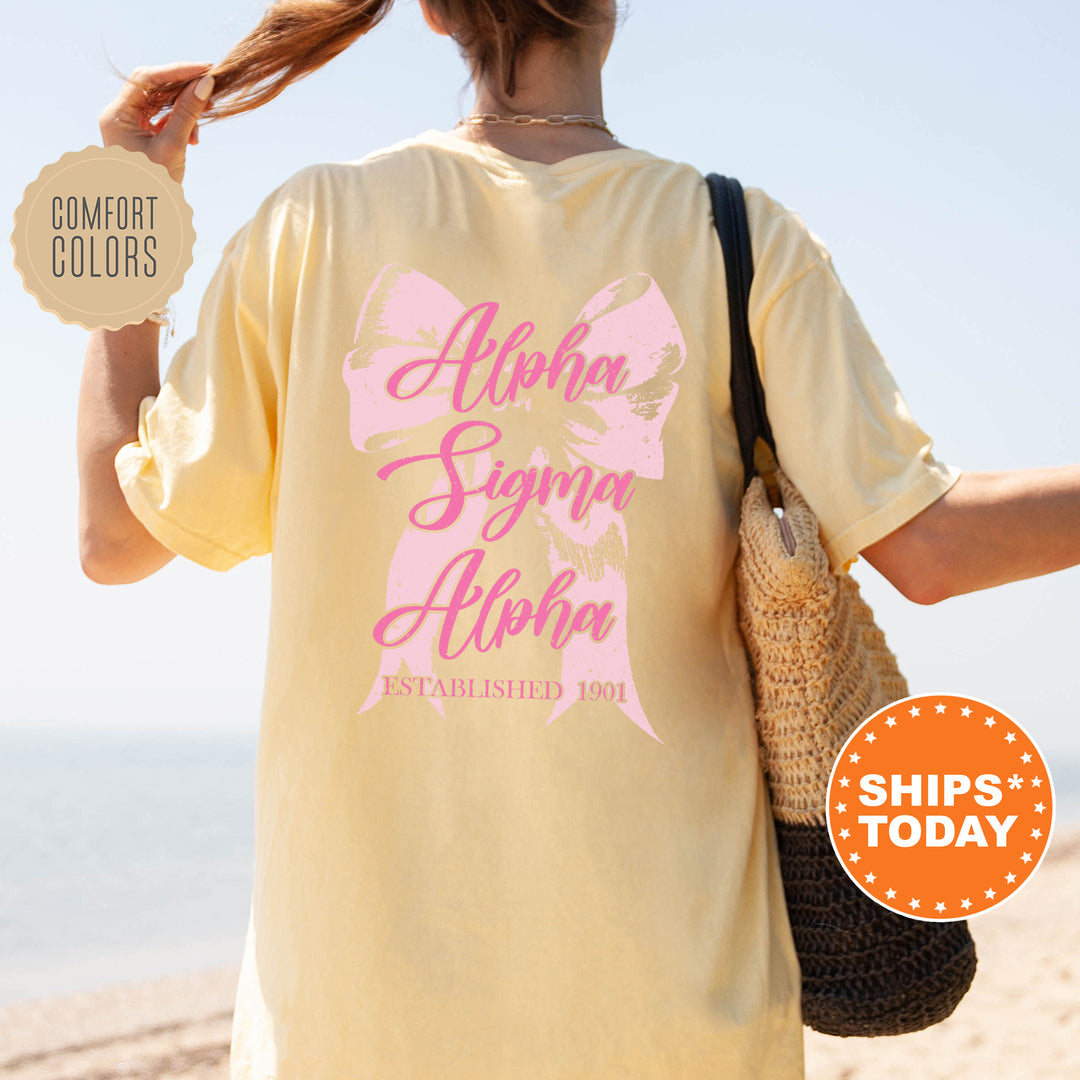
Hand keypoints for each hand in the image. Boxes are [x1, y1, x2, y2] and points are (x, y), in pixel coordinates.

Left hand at [98, 61, 215, 183]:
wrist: (146, 218)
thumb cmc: (154, 188)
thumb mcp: (173, 147)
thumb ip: (187, 114)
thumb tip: (205, 84)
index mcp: (117, 115)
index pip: (146, 78)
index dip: (177, 71)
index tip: (205, 70)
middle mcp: (119, 115)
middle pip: (153, 86)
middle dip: (182, 87)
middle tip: (209, 87)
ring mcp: (130, 125)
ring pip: (160, 102)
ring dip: (184, 108)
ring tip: (202, 123)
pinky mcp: (141, 135)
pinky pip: (163, 117)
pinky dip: (180, 121)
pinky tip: (193, 137)